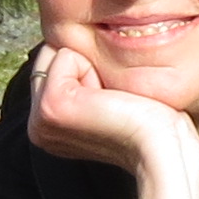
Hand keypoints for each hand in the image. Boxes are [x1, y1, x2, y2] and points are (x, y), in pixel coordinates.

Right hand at [27, 41, 198, 198]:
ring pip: (55, 52)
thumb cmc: (148, 124)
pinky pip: (64, 55)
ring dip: (90, 66)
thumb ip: (84, 77)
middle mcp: (37, 127)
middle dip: (86, 63)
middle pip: (50, 54)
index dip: (90, 67)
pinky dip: (91, 65)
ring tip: (110, 101)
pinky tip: (107, 99)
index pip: (54, 62)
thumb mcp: (107, 97)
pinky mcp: (52, 107)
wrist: (161, 148)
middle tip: (112, 101)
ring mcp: (40, 120)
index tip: (111, 101)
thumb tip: (83, 50)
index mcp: (47, 128)